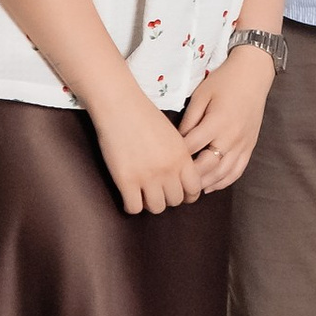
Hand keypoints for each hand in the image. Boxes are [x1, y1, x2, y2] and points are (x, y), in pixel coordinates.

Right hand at [94, 86, 204, 215]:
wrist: (120, 106)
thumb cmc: (145, 117)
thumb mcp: (173, 136)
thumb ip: (179, 156)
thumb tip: (181, 176)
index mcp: (182, 157)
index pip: (194, 189)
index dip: (188, 195)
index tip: (179, 193)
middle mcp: (168, 169)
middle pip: (175, 201)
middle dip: (168, 198)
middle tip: (158, 192)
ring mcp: (147, 176)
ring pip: (156, 208)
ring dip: (150, 204)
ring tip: (143, 195)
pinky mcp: (126, 181)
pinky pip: (133, 208)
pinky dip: (131, 205)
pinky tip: (128, 196)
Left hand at [179, 43, 273, 189]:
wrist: (254, 74)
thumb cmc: (224, 81)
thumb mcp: (201, 95)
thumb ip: (189, 120)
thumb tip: (178, 141)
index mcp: (217, 122)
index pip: (191, 147)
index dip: (175, 155)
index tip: (162, 161)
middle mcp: (231, 137)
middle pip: (206, 166)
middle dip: (188, 177)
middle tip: (171, 184)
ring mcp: (243, 144)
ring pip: (222, 173)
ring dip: (205, 184)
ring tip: (188, 191)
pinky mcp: (250, 147)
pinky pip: (237, 171)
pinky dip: (223, 182)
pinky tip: (210, 187)